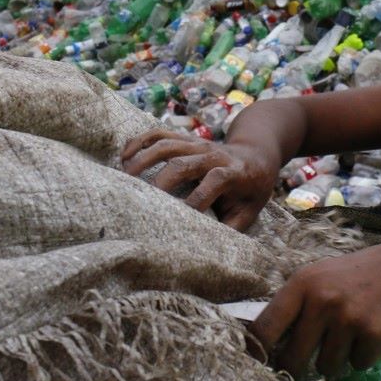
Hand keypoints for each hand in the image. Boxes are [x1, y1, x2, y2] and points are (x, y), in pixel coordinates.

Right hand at [121, 128, 279, 230]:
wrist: (256, 154)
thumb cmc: (251, 189)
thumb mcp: (251, 210)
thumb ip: (233, 226)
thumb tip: (209, 247)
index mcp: (235, 172)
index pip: (216, 180)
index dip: (198, 198)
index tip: (179, 217)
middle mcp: (214, 154)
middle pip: (184, 162)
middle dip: (162, 181)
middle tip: (142, 199)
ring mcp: (198, 143)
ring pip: (167, 144)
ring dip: (144, 157)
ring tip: (125, 176)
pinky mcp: (186, 138)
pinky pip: (160, 133)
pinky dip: (140, 141)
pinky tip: (124, 156)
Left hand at [250, 237, 380, 379]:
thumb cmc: (363, 273)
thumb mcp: (323, 276)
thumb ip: (298, 304)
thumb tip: (266, 341)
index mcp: (302, 283)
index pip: (264, 327)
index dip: (257, 351)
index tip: (258, 363)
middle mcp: (322, 300)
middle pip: (292, 358)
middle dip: (298, 366)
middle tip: (310, 357)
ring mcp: (348, 317)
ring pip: (326, 366)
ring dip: (337, 359)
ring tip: (352, 333)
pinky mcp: (374, 333)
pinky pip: (357, 364)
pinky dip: (364, 356)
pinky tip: (373, 332)